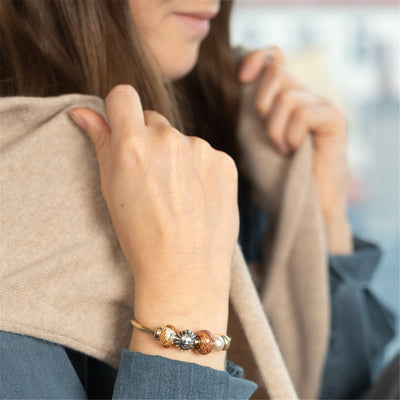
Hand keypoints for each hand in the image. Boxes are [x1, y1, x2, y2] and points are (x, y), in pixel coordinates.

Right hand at [68, 84, 238, 333]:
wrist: (184, 270)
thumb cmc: (140, 235)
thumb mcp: (111, 189)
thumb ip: (101, 142)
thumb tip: (83, 111)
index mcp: (133, 143)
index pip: (123, 95)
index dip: (121, 110)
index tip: (124, 127)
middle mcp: (169, 138)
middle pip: (154, 120)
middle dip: (150, 141)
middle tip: (152, 179)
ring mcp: (201, 149)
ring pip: (182, 140)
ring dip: (178, 158)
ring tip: (178, 196)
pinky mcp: (225, 162)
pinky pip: (207, 155)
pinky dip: (201, 170)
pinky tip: (198, 198)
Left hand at [238, 47, 352, 252]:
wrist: (298, 203)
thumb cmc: (273, 175)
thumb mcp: (251, 139)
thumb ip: (246, 112)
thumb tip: (236, 82)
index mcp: (284, 98)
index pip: (273, 56)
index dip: (255, 57)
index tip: (240, 78)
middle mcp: (305, 96)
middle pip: (276, 70)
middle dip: (260, 103)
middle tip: (266, 133)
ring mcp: (322, 105)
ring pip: (287, 95)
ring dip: (274, 129)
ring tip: (281, 150)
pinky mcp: (334, 119)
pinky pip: (304, 113)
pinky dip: (291, 135)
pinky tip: (293, 151)